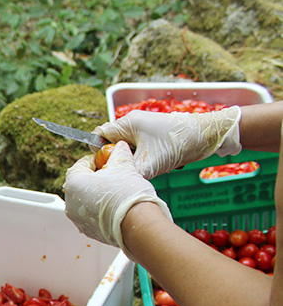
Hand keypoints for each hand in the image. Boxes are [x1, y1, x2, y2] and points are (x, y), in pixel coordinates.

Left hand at [63, 141, 171, 256]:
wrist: (138, 224)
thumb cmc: (127, 194)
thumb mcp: (124, 166)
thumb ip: (119, 154)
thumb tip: (120, 147)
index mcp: (73, 183)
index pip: (81, 165)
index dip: (95, 160)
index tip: (106, 159)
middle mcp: (70, 203)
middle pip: (82, 183)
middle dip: (96, 177)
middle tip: (113, 174)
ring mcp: (78, 219)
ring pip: (86, 200)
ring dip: (99, 193)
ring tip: (117, 190)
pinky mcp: (88, 231)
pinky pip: (92, 215)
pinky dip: (101, 209)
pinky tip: (116, 205)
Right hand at [94, 106, 241, 178]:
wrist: (207, 136)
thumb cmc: (177, 144)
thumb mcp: (149, 164)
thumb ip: (128, 172)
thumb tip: (115, 182)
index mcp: (127, 123)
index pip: (99, 135)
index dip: (98, 152)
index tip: (107, 166)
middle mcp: (133, 123)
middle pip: (113, 144)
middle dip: (120, 159)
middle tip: (129, 170)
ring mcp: (145, 129)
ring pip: (128, 149)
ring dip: (135, 161)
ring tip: (148, 166)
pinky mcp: (154, 136)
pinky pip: (141, 150)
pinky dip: (146, 159)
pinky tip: (158, 163)